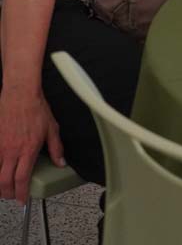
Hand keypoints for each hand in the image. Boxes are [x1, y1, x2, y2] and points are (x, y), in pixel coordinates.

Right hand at [0, 87, 64, 202]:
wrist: (20, 95)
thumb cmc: (36, 109)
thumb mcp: (52, 129)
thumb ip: (56, 148)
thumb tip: (60, 162)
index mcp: (28, 150)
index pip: (22, 178)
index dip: (21, 193)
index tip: (23, 199)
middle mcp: (12, 151)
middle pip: (5, 181)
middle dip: (8, 193)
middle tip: (13, 196)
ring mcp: (0, 147)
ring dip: (0, 184)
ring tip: (5, 187)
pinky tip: (0, 171)